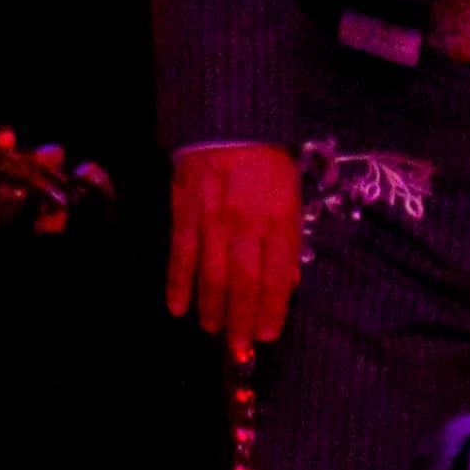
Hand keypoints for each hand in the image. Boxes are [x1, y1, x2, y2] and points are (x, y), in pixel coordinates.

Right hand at [167, 143, 302, 356]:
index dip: (272, 311)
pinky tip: (178, 308)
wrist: (227, 121)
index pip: (277, 277)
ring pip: (212, 277)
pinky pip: (180, 257)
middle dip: (242, 321)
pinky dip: (178, 286)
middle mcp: (247, 226)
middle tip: (239, 348)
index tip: (267, 335)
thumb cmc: (266, 160)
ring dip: (212, 309)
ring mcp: (213, 222)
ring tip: (213, 330)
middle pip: (245, 285)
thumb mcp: (291, 195)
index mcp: (279, 220)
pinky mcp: (184, 214)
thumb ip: (288, 239)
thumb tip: (287, 282)